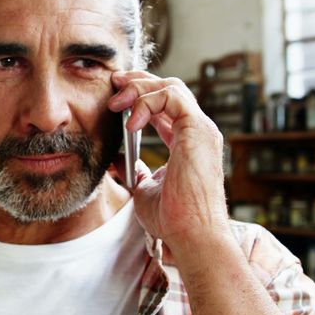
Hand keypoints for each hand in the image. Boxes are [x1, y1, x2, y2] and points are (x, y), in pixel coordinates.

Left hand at [108, 71, 230, 258]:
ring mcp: (200, 129)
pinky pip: (172, 96)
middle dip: (138, 81)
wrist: (191, 234)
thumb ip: (135, 170)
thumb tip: (116, 159)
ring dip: (139, 88)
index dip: (140, 96)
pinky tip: (131, 123)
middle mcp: (197, 131)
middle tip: (113, 83)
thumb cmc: (173, 219)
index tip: (115, 97)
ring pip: (171, 86)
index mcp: (186, 142)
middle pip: (169, 88)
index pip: (165, 106)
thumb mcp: (144, 189)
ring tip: (116, 103)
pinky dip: (147, 102)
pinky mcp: (198, 130)